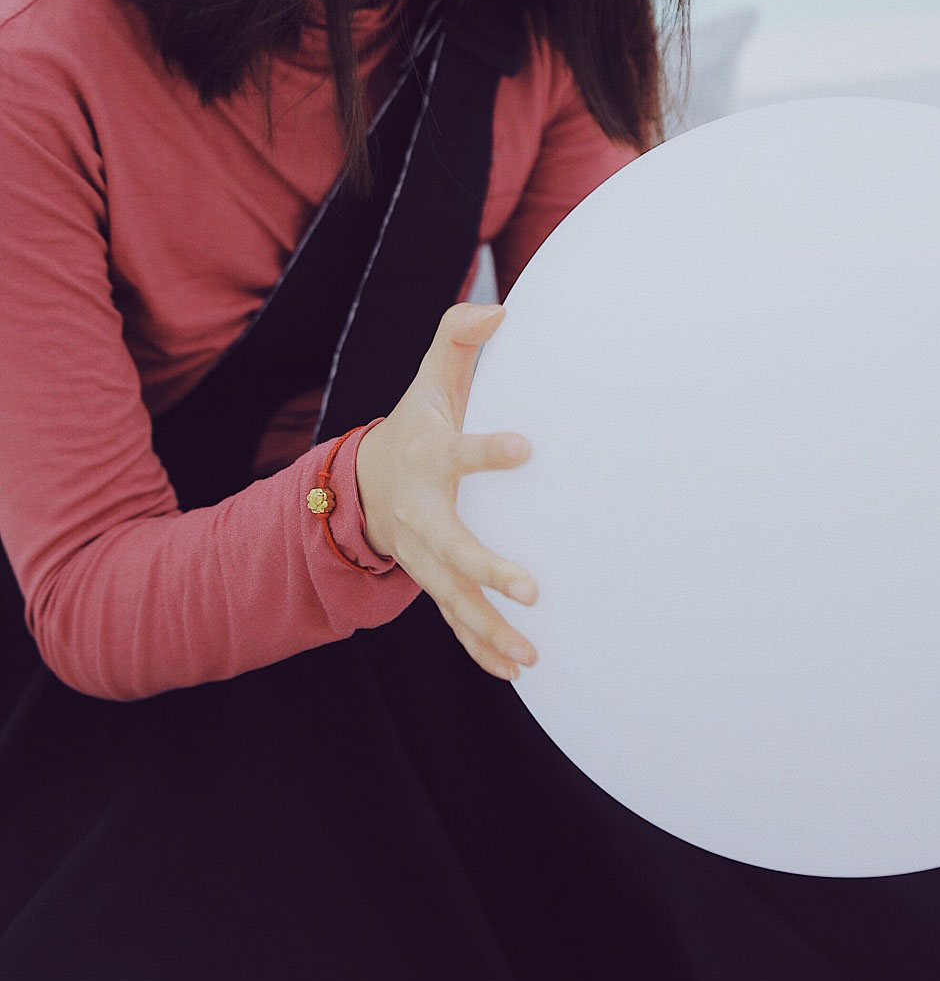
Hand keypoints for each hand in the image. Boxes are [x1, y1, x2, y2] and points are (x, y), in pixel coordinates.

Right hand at [354, 301, 538, 680]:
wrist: (364, 483)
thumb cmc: (418, 423)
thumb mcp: (433, 378)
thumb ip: (458, 335)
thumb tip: (501, 309)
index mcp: (431, 459)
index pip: (461, 452)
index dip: (490, 450)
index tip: (525, 446)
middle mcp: (424, 514)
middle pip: (453, 548)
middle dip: (488, 569)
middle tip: (531, 589)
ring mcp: (425, 555)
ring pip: (453, 598)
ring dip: (490, 628)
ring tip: (533, 653)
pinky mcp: (432, 580)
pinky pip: (454, 620)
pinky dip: (480, 648)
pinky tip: (515, 671)